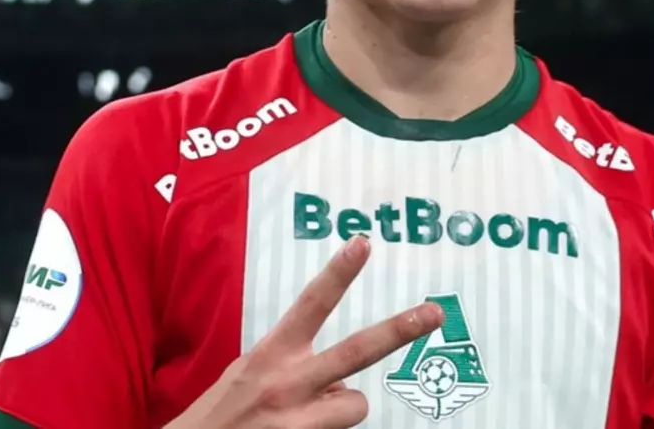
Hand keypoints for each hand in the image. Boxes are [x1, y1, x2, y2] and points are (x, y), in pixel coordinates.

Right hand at [166, 236, 442, 428]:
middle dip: (400, 329)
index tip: (364, 242)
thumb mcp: (245, 378)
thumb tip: (338, 376)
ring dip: (341, 408)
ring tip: (309, 418)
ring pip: (356, 402)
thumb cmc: (218, 416)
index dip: (339, 273)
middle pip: (356, 350)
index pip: (310, 305)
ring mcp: (296, 420)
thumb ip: (288, 366)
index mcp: (268, 356)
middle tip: (435, 312)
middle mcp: (286, 383)